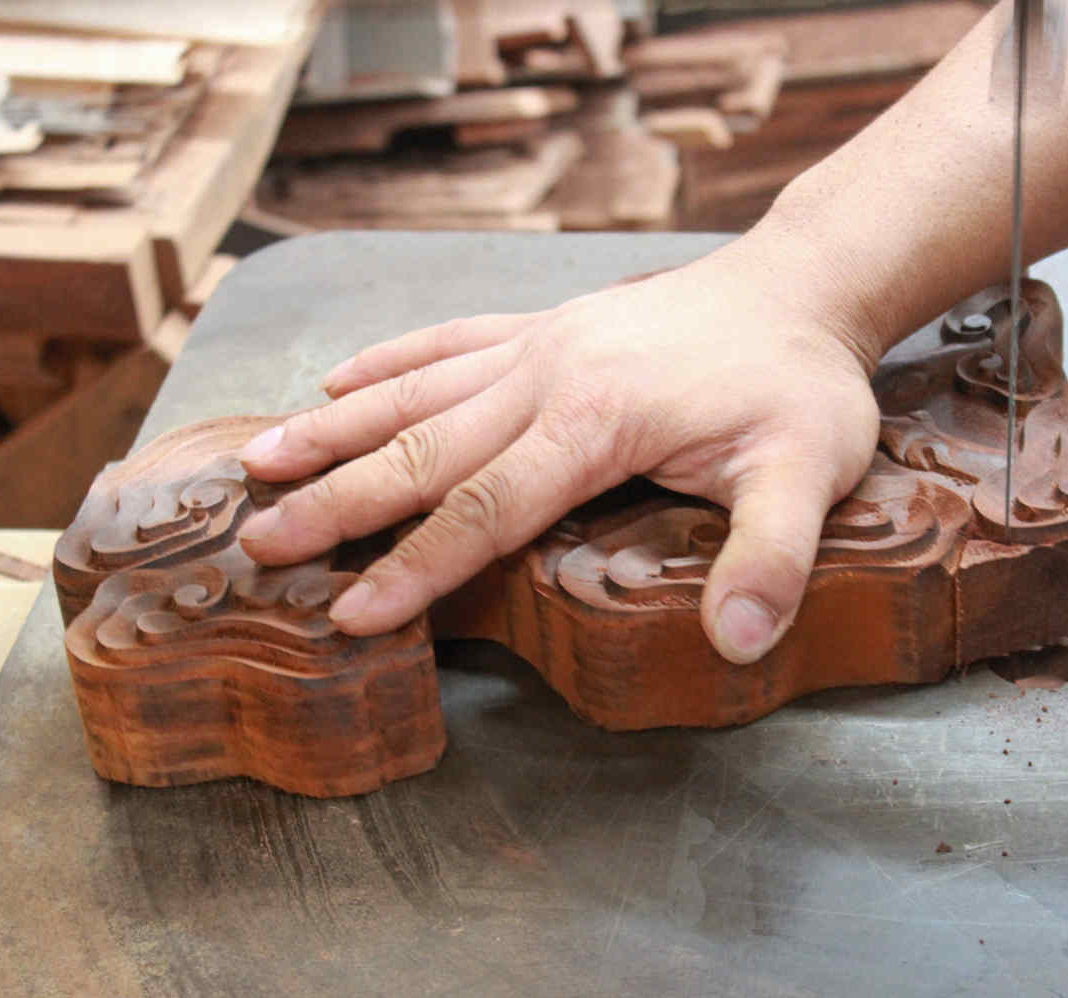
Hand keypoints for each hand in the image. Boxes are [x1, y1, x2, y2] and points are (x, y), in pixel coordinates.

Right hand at [236, 245, 882, 663]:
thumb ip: (773, 556)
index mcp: (597, 421)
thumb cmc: (801, 385)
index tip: (351, 613)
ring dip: (336, 428)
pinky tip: (338, 380)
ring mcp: (540, 344)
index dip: (417, 566)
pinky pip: (449, 341)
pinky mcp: (545, 327)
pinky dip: (389, 362)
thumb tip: (738, 643)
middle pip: (425, 448)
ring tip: (258, 461)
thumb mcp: (809, 472)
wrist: (800, 284)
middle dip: (339, 501)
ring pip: (416, 391)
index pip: (487, 508)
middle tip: (261, 543)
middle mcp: (549, 376)